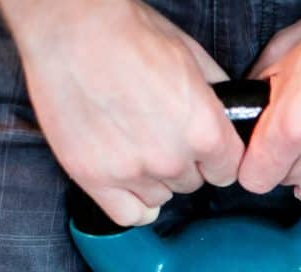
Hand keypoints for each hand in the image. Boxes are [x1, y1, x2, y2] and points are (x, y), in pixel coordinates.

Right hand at [0, 0, 242, 225]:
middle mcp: (172, 159)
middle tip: (159, 134)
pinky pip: (128, 216)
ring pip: (161, 198)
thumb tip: (229, 114)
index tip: (205, 150)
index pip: (228, 171)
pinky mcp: (94, 178)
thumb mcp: (193, 58)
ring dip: (154, 180)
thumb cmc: (130, 34)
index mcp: (205, 132)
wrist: (72, 27)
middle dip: (182, 163)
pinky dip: (131, 203)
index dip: (216, 158)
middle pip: (192, 184)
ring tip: (135, 146)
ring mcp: (132, 172)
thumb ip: (216, 97)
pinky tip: (127, 182)